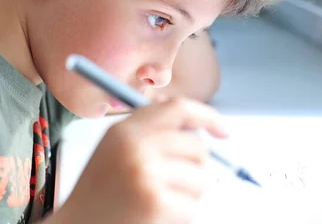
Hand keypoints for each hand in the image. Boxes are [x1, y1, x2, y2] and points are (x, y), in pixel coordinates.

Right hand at [52, 97, 227, 223]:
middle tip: (175, 180)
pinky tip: (158, 214)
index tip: (223, 131)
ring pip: (202, 177)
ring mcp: (147, 174)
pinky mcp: (157, 203)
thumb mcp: (115, 147)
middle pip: (197, 146)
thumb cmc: (98, 192)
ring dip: (190, 192)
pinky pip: (194, 205)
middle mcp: (136, 146)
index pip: (179, 108)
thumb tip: (196, 126)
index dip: (207, 116)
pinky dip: (182, 214)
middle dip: (196, 166)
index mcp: (126, 129)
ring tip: (161, 198)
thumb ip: (150, 129)